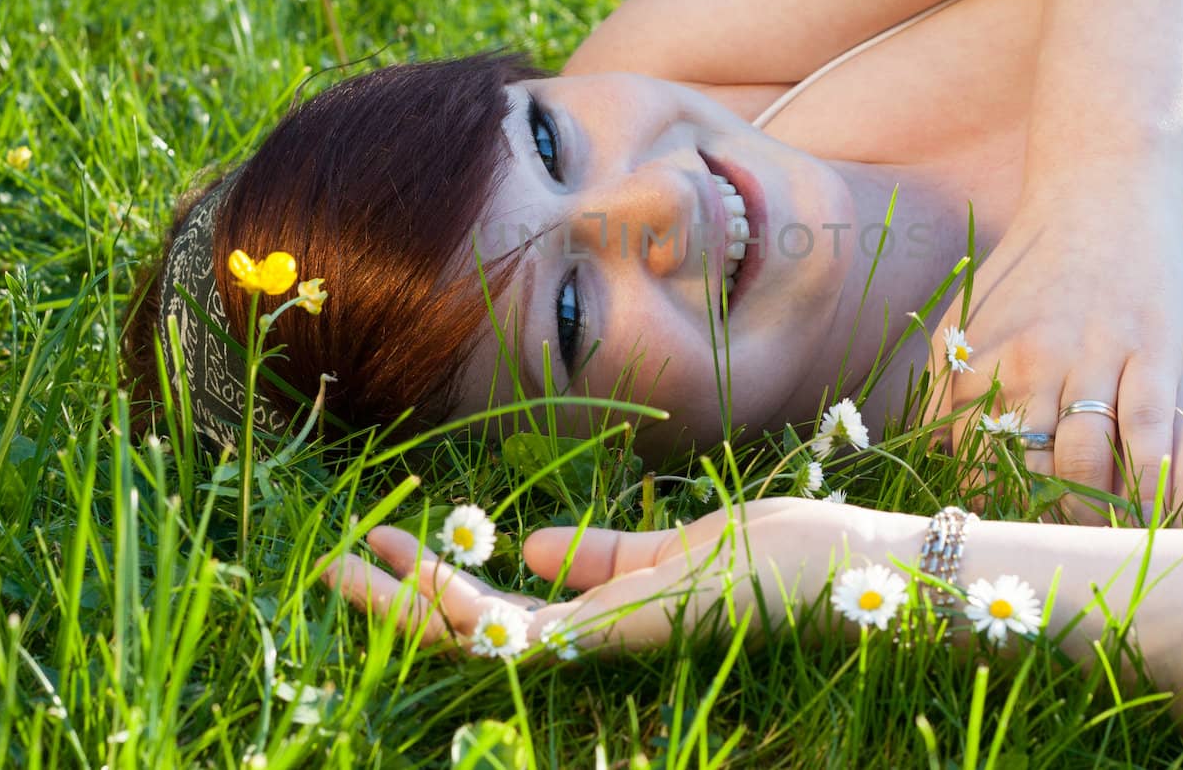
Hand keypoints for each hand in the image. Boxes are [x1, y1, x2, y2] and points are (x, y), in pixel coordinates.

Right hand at [321, 499, 922, 653]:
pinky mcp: (640, 628)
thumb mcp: (669, 548)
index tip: (380, 542)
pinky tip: (431, 591)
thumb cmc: (771, 558)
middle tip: (333, 563)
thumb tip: (527, 550)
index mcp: (600, 618)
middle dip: (397, 604)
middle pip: (473, 632)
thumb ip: (599, 559)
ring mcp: (613, 639)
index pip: (494, 612)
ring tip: (353, 561)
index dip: (428, 585)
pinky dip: (477, 615)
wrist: (849, 567)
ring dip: (413, 604)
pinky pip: (541, 638)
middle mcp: (596, 639)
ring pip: (488, 638)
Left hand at [930, 182, 1182, 522]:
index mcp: (976, 359)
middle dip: (1032, 521)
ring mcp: (1092, 357)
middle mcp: (1027, 364)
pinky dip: (1148, 480)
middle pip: (1020, 472)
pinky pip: (1148, 431)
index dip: (979, 505)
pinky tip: (1150, 509)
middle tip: (1048, 557)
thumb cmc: (1033, 261)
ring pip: (1082, 463)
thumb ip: (948, 378)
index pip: (965, 457)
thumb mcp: (971, 314)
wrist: (1099, 185)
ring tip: (1100, 540)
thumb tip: (933, 450)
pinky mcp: (1153, 349)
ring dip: (1090, 514)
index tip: (993, 537)